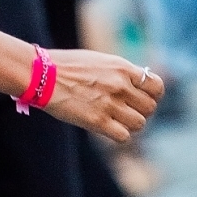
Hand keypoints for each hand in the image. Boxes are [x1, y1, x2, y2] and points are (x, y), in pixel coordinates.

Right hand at [43, 48, 163, 142]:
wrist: (41, 75)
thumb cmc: (66, 66)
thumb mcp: (98, 60)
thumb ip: (120, 72)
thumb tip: (138, 85)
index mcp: (121, 67)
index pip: (156, 86)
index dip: (152, 95)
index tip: (141, 97)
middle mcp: (120, 85)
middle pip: (150, 108)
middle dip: (140, 111)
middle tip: (125, 110)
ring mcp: (110, 104)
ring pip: (139, 123)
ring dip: (129, 124)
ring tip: (115, 119)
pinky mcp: (97, 121)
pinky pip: (124, 136)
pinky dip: (118, 134)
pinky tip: (106, 127)